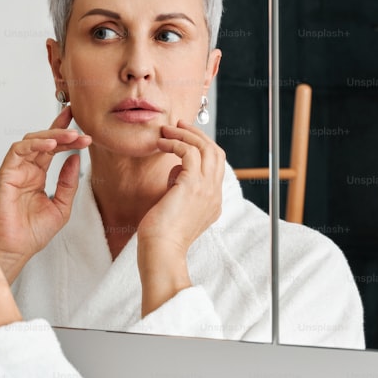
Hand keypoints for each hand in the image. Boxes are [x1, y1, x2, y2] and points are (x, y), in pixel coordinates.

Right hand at [0, 106, 91, 282]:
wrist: (17, 249)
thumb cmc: (33, 233)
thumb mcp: (62, 206)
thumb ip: (68, 182)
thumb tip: (76, 158)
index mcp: (37, 175)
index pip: (51, 147)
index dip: (64, 132)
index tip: (81, 124)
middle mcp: (25, 169)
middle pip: (44, 140)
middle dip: (63, 132)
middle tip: (82, 132)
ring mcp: (14, 170)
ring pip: (31, 141)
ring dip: (52, 136)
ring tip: (72, 136)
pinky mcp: (5, 174)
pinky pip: (17, 151)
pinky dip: (34, 144)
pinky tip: (51, 145)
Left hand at [136, 120, 224, 315]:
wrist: (161, 252)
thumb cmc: (160, 236)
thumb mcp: (174, 207)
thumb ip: (179, 188)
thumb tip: (174, 170)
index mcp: (213, 202)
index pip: (216, 166)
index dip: (201, 148)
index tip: (182, 138)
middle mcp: (214, 194)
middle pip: (216, 152)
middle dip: (197, 134)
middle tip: (178, 125)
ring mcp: (207, 190)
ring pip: (206, 148)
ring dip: (185, 134)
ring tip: (166, 130)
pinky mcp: (192, 186)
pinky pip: (190, 152)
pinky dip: (176, 143)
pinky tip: (161, 144)